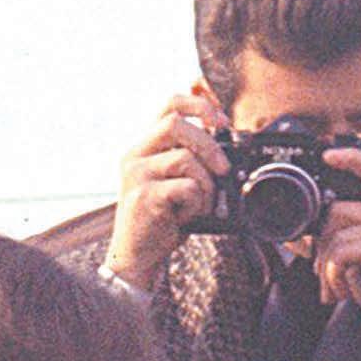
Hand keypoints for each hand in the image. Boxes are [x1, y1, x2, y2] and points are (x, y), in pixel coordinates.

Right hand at [103, 92, 229, 292]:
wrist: (136, 256)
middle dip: (208, 144)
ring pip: (185, 158)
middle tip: (222, 169)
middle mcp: (135, 155)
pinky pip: (186, 187)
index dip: (199, 105)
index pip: (170, 104)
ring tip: (201, 204)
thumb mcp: (173, 182)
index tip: (221, 121)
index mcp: (144, 147)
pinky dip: (197, 203)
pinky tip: (187, 216)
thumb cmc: (159, 220)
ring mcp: (137, 175)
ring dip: (206, 183)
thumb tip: (225, 150)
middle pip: (176, 124)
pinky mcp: (144, 197)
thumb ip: (190, 161)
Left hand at [312, 144, 360, 360]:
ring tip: (334, 288)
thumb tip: (298, 236)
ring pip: (336, 232)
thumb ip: (334, 244)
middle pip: (338, 210)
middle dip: (321, 246)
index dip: (352, 158)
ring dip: (325, 266)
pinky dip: (333, 275)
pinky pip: (340, 251)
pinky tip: (343, 292)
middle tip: (324, 276)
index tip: (328, 155)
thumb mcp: (356, 264)